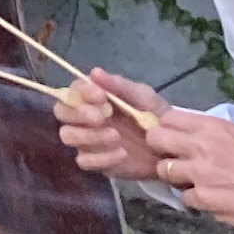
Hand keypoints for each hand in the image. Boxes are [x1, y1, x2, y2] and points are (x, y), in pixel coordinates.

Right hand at [56, 68, 171, 177]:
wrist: (171, 146)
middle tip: (100, 117)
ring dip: (88, 136)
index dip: (81, 92)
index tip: (100, 96)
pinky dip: (101, 158)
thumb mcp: (143, 96)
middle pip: (61, 112)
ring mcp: (87, 140)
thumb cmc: (155, 115)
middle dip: (77, 114)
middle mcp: (83, 117)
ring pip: (68, 136)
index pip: (72, 90)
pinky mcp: (96, 161)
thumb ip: (119, 86)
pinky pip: (84, 161)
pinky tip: (121, 154)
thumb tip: (94, 72)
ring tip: (115, 137)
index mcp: (92, 97)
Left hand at [144, 107, 233, 233]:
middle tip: (172, 159)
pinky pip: (183, 197)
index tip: (171, 139)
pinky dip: (194, 199)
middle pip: (156, 139)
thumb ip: (208, 134)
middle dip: (160, 149)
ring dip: (175, 178)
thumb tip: (183, 136)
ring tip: (194, 182)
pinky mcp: (201, 196)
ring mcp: (199, 172)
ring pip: (164, 170)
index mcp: (211, 127)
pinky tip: (209, 198)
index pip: (168, 118)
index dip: (166, 129)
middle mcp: (201, 145)